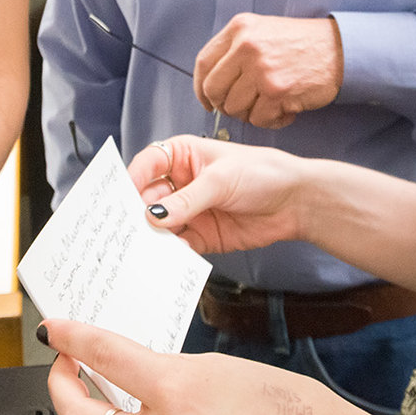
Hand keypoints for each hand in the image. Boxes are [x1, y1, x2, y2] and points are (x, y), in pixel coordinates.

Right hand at [128, 136, 309, 255]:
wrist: (296, 201)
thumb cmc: (262, 173)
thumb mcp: (220, 180)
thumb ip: (187, 200)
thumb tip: (153, 215)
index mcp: (183, 155)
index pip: (147, 164)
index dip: (131, 179)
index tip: (119, 197)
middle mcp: (181, 182)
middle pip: (148, 198)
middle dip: (138, 213)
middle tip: (128, 230)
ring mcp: (190, 210)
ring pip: (160, 224)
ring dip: (152, 236)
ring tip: (144, 248)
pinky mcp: (201, 235)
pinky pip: (178, 245)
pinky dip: (171, 253)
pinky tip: (167, 259)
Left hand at [193, 14, 341, 129]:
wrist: (340, 49)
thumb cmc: (302, 43)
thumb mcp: (262, 31)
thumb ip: (235, 50)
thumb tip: (211, 83)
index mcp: (239, 28)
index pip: (203, 63)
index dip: (201, 88)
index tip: (207, 100)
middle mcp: (246, 47)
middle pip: (214, 89)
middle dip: (225, 105)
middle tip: (242, 107)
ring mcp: (261, 69)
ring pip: (235, 108)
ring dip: (250, 114)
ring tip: (269, 105)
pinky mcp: (277, 91)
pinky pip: (259, 119)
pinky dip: (271, 121)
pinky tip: (284, 111)